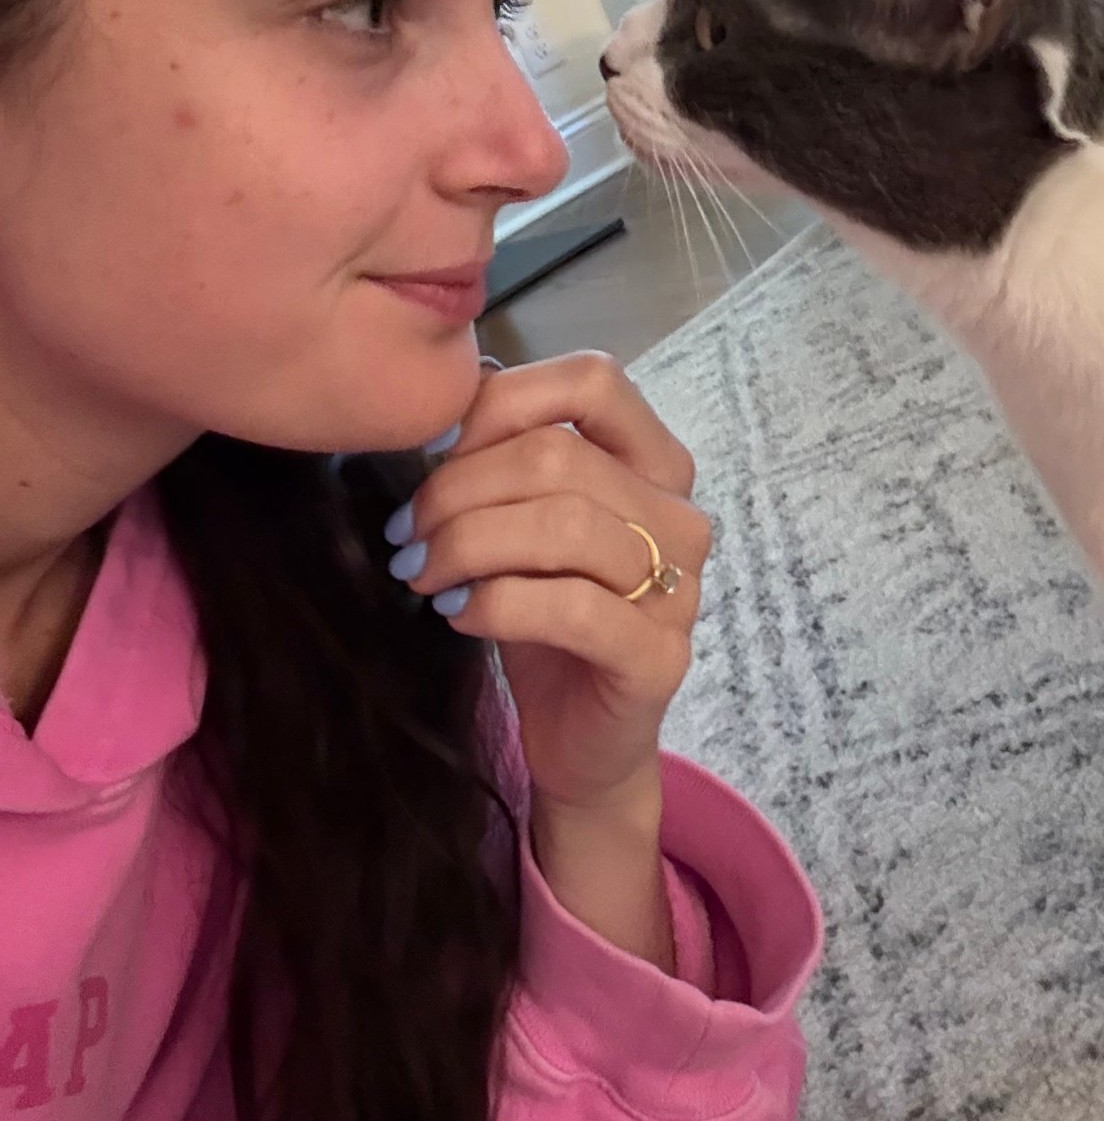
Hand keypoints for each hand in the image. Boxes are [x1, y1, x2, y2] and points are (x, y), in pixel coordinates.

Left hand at [390, 350, 707, 831]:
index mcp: (655, 461)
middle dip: (458, 489)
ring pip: (563, 525)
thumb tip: (444, 401)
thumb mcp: (521, 521)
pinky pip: (570, 606)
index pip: (594, 381)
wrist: (576, 739)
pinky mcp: (659, 657)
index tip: (431, 451)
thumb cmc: (543, 614)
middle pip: (558, 455)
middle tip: (405, 534)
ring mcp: (680, 588)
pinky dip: (497, 602)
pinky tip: (457, 615)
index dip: (502, 402)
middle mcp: (681, 515)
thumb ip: (501, 454)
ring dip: (467, 545)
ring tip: (421, 573)